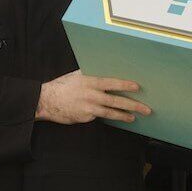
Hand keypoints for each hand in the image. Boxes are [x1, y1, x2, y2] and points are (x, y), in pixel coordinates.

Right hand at [35, 70, 151, 123]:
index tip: (138, 87)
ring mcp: (88, 108)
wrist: (45, 100)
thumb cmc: (62, 86)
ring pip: (110, 113)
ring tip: (134, 118)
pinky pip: (98, 116)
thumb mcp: (76, 76)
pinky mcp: (85, 117)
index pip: (112, 83)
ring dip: (124, 115)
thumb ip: (90, 75)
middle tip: (146, 109)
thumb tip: (105, 72)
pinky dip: (105, 116)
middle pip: (116, 101)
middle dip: (133, 105)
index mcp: (89, 82)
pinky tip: (113, 117)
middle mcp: (91, 95)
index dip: (125, 85)